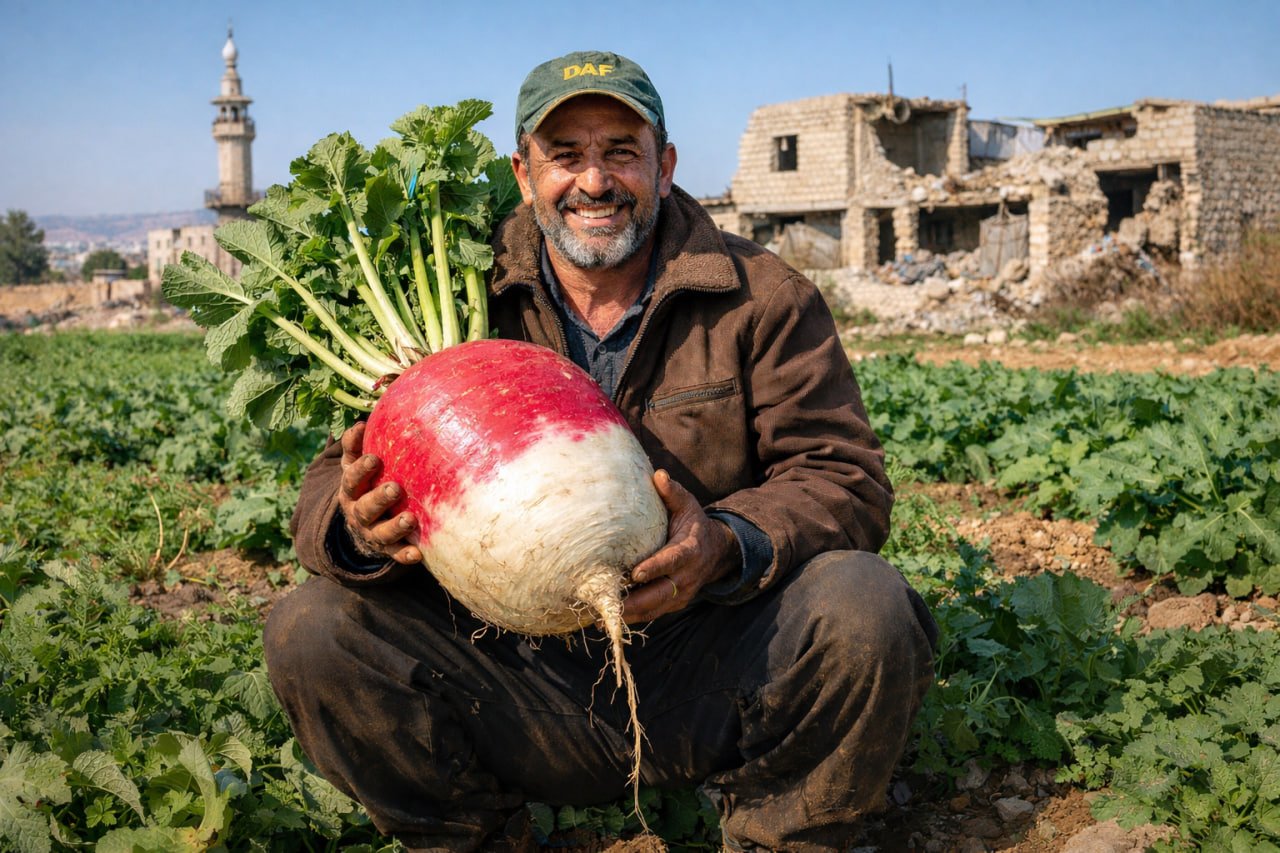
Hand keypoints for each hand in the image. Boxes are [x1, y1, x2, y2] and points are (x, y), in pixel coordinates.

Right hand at [338, 422, 421, 564]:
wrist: (360, 524)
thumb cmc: (365, 483)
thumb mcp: (356, 465)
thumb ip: (356, 446)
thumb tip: (360, 422)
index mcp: (350, 489)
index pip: (351, 477)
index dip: (361, 469)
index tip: (374, 458)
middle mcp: (358, 512)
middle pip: (365, 507)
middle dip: (379, 498)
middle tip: (395, 488)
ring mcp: (371, 532)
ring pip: (380, 532)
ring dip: (395, 526)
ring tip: (410, 519)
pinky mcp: (385, 548)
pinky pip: (395, 553)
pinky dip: (404, 555)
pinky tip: (418, 554)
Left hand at [622, 470, 739, 622]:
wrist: (716, 551)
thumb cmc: (694, 524)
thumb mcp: (688, 505)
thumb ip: (673, 493)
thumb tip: (658, 475)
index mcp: (690, 550)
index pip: (672, 560)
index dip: (655, 568)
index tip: (634, 573)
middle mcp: (688, 576)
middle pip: (662, 593)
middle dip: (637, 601)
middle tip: (612, 604)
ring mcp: (682, 593)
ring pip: (656, 608)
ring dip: (631, 614)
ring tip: (603, 618)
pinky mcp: (674, 603)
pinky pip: (654, 613)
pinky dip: (634, 618)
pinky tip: (610, 619)